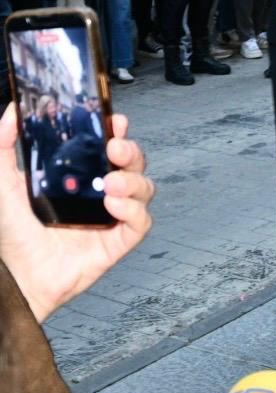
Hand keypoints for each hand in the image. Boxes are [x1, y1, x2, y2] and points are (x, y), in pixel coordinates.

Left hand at [0, 107, 154, 322]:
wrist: (17, 278)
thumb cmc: (14, 236)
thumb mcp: (6, 184)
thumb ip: (6, 146)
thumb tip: (11, 113)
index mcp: (83, 176)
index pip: (111, 146)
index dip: (119, 131)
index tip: (116, 121)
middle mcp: (102, 192)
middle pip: (134, 163)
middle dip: (131, 151)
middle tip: (115, 147)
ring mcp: (114, 216)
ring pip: (144, 188)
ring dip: (132, 180)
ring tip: (110, 183)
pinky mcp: (120, 240)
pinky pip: (141, 220)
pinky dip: (133, 209)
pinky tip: (113, 205)